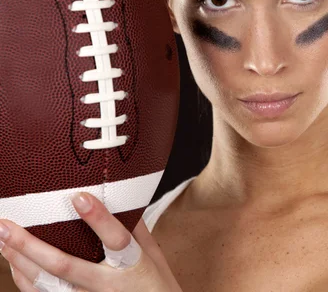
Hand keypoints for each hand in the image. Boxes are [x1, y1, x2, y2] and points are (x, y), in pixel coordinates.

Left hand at [0, 192, 181, 291]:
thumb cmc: (159, 287)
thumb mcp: (155, 257)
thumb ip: (137, 231)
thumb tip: (120, 200)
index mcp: (135, 266)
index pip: (117, 240)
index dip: (99, 219)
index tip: (79, 197)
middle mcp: (108, 287)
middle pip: (66, 266)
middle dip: (32, 246)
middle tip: (7, 225)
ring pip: (48, 285)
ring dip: (20, 261)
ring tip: (2, 238)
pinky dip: (26, 280)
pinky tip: (14, 264)